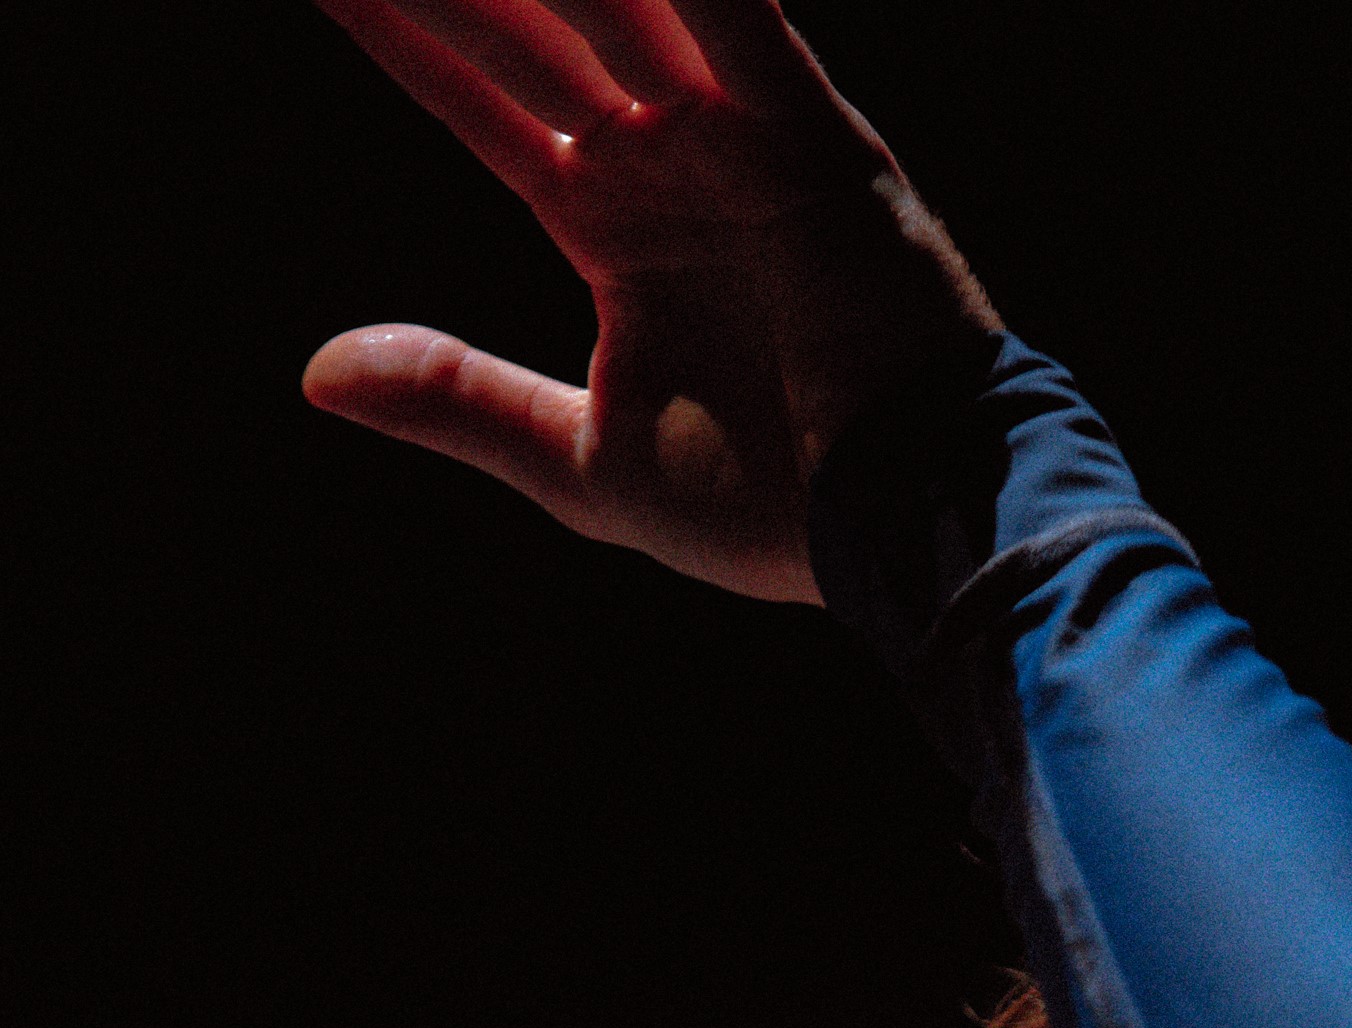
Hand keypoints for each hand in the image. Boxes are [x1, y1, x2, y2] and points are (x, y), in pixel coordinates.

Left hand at [305, 0, 1000, 601]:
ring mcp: (737, 135)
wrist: (902, 521)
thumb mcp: (582, 461)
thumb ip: (460, 398)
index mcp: (616, 225)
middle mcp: (669, 160)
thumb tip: (316, 374)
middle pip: (534, 26)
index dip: (407, 37)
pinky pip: (734, 14)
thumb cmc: (768, 508)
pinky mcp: (808, 132)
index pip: (486, 102)